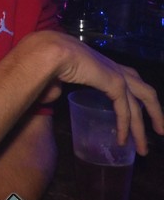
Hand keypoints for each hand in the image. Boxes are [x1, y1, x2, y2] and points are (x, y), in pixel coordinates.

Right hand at [45, 32, 163, 153]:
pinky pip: (125, 111)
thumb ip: (57, 87)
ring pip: (140, 105)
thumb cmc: (46, 59)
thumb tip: (52, 94)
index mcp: (103, 64)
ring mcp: (119, 76)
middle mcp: (116, 68)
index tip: (134, 116)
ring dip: (142, 128)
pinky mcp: (116, 84)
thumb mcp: (54, 76)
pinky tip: (121, 140)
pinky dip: (125, 127)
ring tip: (143, 148)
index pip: (129, 82)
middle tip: (158, 131)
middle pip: (145, 93)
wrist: (49, 51)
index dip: (134, 99)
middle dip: (154, 113)